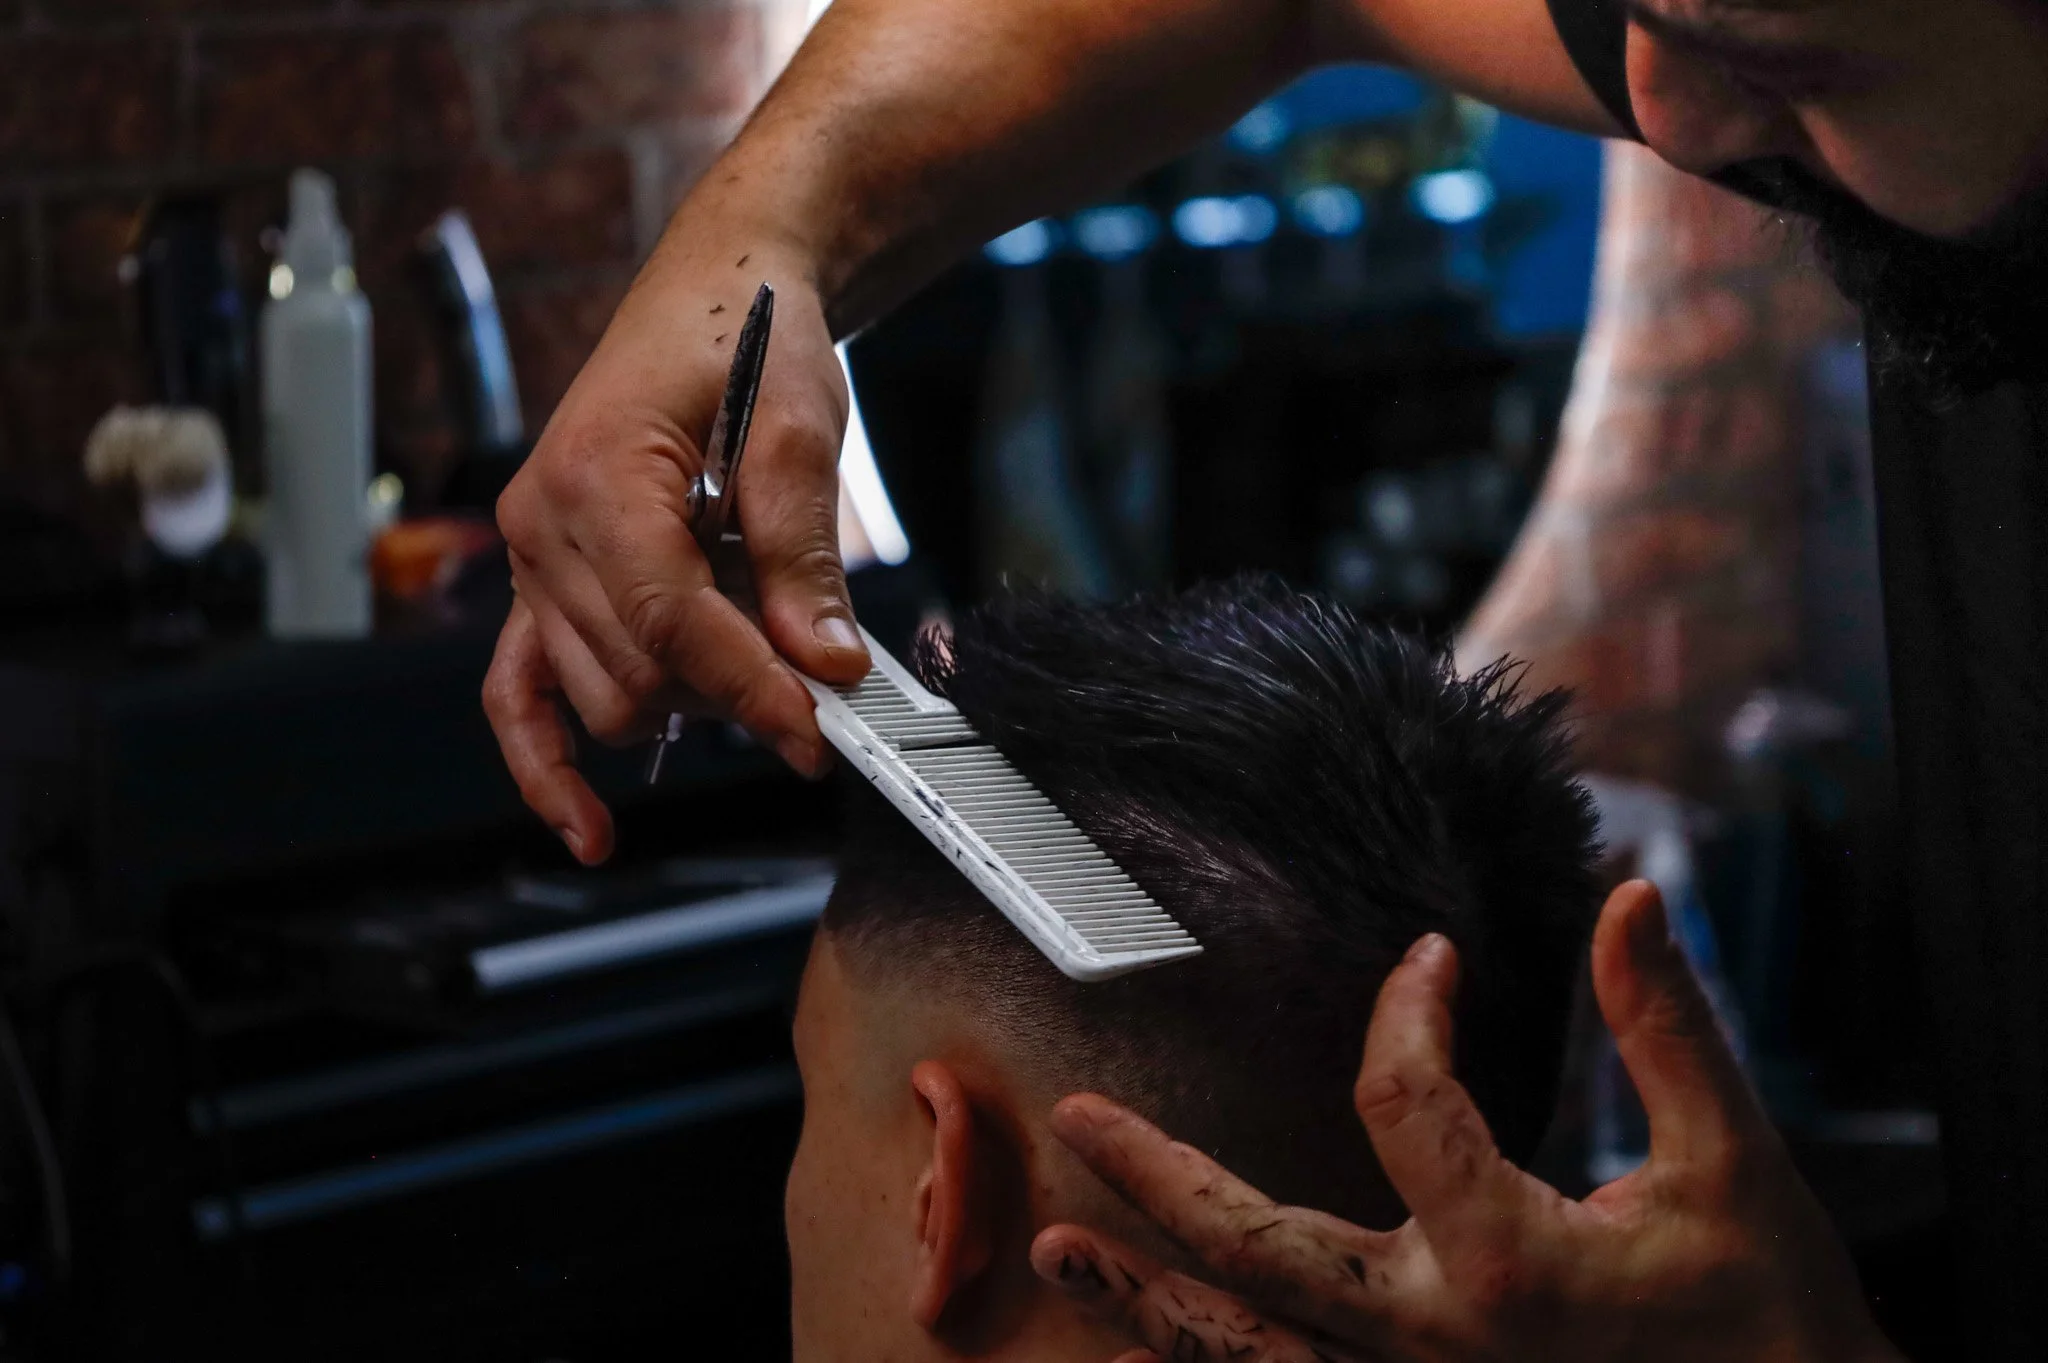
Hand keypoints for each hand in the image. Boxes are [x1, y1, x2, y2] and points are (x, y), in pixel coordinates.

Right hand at [484, 218, 871, 863]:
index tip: (823, 733)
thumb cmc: (750, 335)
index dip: (753, 690)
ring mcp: (531, 558)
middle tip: (825, 695)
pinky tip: (588, 829)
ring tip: (759, 658)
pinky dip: (547, 764)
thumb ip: (802, 551)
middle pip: (637, 673)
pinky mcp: (542, 582)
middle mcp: (541, 523)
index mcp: (596, 475)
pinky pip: (519, 693)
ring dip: (684, 705)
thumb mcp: (796, 424)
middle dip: (734, 698)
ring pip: (601, 696)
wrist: (714, 287)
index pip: (672, 623)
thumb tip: (826, 665)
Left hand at [1031, 881, 1906, 1362]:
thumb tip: (1630, 899)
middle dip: (1160, 1178)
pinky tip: (1155, 1343)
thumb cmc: (1773, 1318)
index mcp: (1504, 1258)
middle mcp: (1434, 1336)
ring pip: (1249, 1351)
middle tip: (1077, 1118)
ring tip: (1062, 1253)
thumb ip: (1668, 1028)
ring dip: (1148, 1301)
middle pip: (1255, 1249)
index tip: (1432, 959)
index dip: (1410, 1008)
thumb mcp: (1732, 1164)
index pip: (1402, 1100)